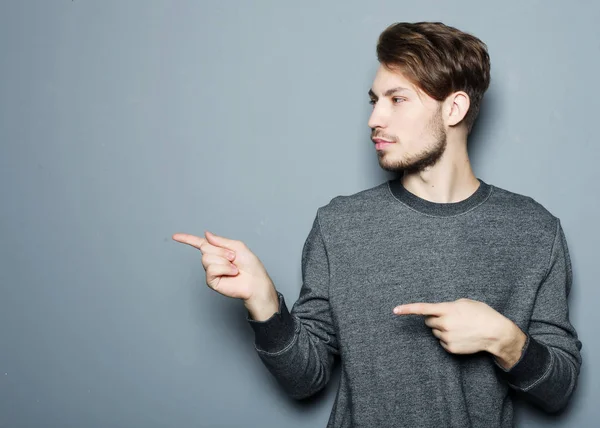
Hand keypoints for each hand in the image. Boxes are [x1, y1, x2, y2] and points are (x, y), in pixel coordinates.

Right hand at [172, 230, 275, 302]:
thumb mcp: (237, 246)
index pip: (199, 243)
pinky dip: (224, 268)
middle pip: (205, 248)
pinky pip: (212, 269)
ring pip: (207, 258)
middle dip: (221, 251)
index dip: (187, 239)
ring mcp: (211, 271)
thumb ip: (220, 240)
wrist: (256, 281)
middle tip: (234, 258)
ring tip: (234, 266)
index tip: (175, 236)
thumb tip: (206, 234)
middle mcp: (212, 261)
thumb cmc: (250, 265)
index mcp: (217, 251)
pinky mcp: (211, 281)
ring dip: (224, 261)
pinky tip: (232, 273)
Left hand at [393, 298, 507, 354]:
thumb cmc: (481, 314)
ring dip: (442, 329)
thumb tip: (439, 311)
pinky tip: (461, 336)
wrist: (495, 333)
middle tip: (449, 319)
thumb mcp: (464, 303)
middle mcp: (444, 323)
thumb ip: (448, 305)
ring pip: (435, 332)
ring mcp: (446, 337)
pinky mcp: (449, 348)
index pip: (422, 309)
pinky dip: (448, 339)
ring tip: (459, 328)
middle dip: (435, 319)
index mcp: (446, 309)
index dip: (407, 309)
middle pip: (428, 321)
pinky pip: (441, 342)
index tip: (395, 310)